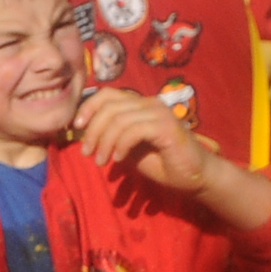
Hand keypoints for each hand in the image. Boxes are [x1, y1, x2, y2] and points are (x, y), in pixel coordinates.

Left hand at [74, 87, 214, 194]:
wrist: (193, 177)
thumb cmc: (161, 162)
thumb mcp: (127, 146)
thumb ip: (111, 134)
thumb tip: (82, 130)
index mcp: (139, 104)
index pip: (107, 94)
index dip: (88, 107)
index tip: (76, 128)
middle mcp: (149, 103)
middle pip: (109, 106)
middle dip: (93, 130)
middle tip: (87, 152)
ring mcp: (160, 113)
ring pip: (119, 119)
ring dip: (104, 142)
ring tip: (101, 161)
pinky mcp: (167, 127)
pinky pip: (133, 130)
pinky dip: (120, 145)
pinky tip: (118, 159)